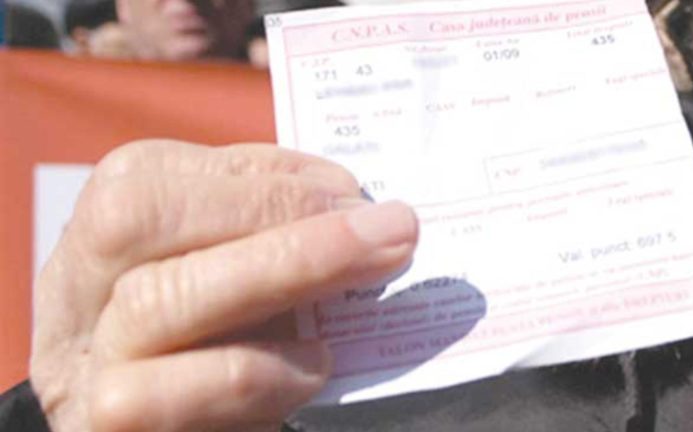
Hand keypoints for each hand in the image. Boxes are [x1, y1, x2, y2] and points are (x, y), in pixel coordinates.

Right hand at [29, 140, 417, 431]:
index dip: (271, 176)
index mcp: (105, 222)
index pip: (169, 172)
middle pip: (147, 220)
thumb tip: (350, 203)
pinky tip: (317, 368)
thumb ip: (262, 226)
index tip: (354, 190)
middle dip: (282, 213)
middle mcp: (76, 285)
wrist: (150, 421)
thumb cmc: (205, 331)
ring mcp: (83, 359)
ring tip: (375, 272)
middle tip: (391, 226)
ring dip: (282, 273)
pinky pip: (167, 397)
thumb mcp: (220, 262)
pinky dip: (259, 374)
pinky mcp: (105, 426)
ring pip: (157, 300)